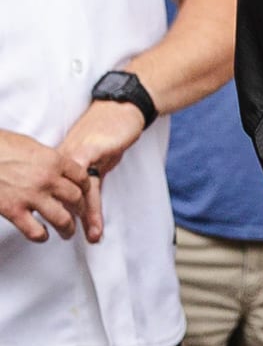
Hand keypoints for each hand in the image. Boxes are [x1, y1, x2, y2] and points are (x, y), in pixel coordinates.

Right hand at [0, 128, 89, 241]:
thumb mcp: (29, 145)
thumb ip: (46, 158)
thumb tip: (54, 166)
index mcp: (53, 160)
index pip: (82, 177)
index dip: (85, 188)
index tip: (84, 194)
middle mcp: (47, 179)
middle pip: (76, 199)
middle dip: (79, 209)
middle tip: (77, 215)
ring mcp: (31, 196)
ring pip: (62, 219)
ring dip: (67, 229)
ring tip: (67, 233)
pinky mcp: (13, 210)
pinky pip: (35, 231)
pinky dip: (41, 236)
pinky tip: (41, 235)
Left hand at [56, 101, 147, 242]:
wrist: (123, 106)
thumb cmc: (111, 128)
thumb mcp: (97, 153)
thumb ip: (90, 171)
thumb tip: (86, 192)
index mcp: (63, 160)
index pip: (55, 190)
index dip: (58, 209)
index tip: (61, 227)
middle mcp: (64, 159)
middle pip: (60, 194)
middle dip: (68, 219)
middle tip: (72, 238)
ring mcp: (75, 156)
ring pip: (74, 193)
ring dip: (84, 217)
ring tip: (91, 234)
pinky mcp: (90, 153)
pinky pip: (87, 185)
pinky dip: (91, 204)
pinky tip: (94, 216)